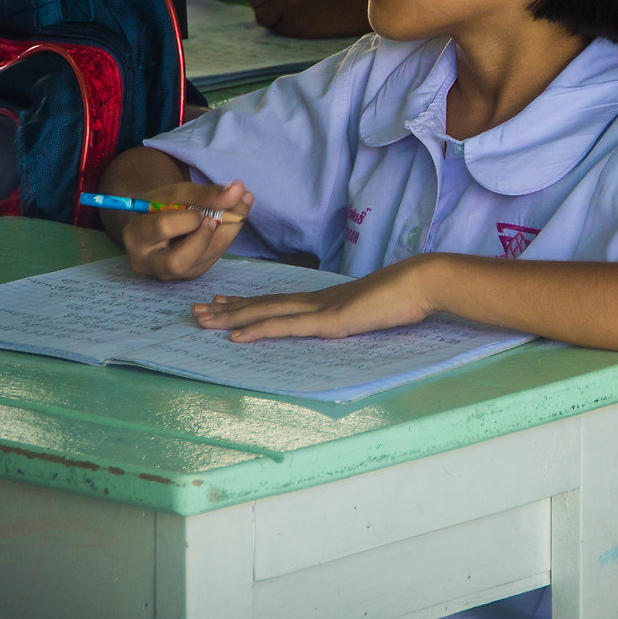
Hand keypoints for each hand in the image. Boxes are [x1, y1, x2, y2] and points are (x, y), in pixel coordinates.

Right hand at [117, 179, 253, 280]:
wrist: (153, 223)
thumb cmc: (161, 206)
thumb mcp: (177, 193)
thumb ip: (206, 193)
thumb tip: (240, 191)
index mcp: (136, 236)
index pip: (162, 228)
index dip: (188, 218)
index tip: (201, 207)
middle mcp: (147, 262)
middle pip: (179, 261)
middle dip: (205, 237)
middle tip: (220, 215)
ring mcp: (168, 274)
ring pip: (201, 262)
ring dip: (224, 234)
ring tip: (239, 207)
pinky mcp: (188, 275)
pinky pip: (211, 260)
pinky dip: (225, 239)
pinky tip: (231, 221)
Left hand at [192, 257, 435, 341]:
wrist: (423, 282)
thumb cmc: (406, 296)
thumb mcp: (374, 309)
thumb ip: (358, 315)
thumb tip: (352, 321)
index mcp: (326, 301)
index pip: (278, 302)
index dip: (248, 303)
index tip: (222, 302)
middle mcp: (315, 302)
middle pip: (262, 304)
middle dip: (227, 308)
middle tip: (195, 310)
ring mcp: (320, 310)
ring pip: (265, 313)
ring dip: (230, 317)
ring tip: (201, 320)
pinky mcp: (328, 322)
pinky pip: (285, 327)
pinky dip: (257, 331)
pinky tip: (235, 336)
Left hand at [247, 0, 371, 36]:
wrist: (359, 1)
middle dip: (265, 0)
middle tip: (281, 3)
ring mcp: (288, 3)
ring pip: (260, 14)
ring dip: (271, 16)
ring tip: (288, 13)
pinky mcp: (294, 24)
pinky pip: (276, 28)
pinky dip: (285, 27)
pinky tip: (300, 20)